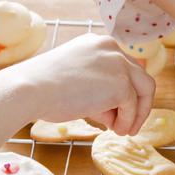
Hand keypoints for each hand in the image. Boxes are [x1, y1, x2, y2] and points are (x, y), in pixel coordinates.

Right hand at [3, 33, 154, 135]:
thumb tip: (119, 111)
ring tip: (122, 130)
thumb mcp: (77, 78)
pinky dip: (127, 121)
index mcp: (99, 43)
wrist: (30, 90)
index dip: (128, 90)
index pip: (126, 67)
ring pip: (144, 91)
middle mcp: (112, 48)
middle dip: (139, 103)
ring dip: (136, 114)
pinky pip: (132, 107)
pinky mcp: (121, 84)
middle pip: (142, 78)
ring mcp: (119, 64)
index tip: (123, 109)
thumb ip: (100, 87)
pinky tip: (114, 130)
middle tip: (130, 123)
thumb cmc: (43, 88)